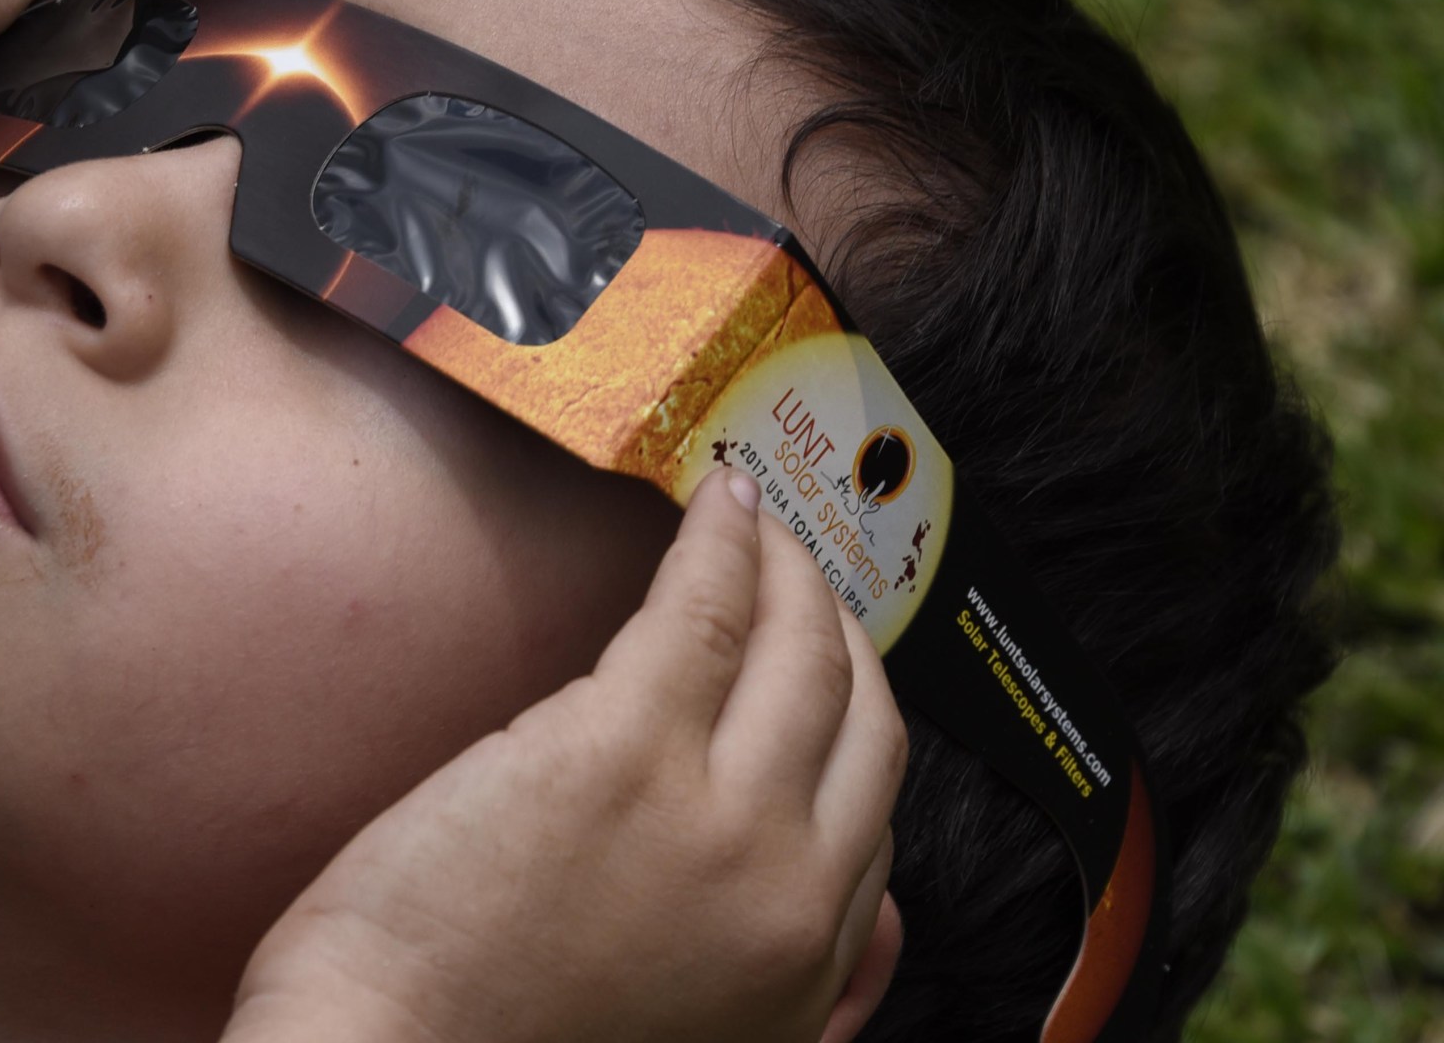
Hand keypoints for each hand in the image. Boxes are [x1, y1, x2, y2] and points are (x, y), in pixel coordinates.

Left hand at [223, 468, 908, 1042]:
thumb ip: (778, 989)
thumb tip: (854, 924)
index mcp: (803, 972)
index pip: (869, 817)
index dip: (852, 724)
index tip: (827, 668)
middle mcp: (790, 890)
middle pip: (859, 720)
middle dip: (845, 632)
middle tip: (807, 572)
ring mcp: (715, 814)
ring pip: (800, 651)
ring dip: (793, 568)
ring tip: (762, 520)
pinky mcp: (622, 747)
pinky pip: (707, 609)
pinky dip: (727, 543)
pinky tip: (719, 502)